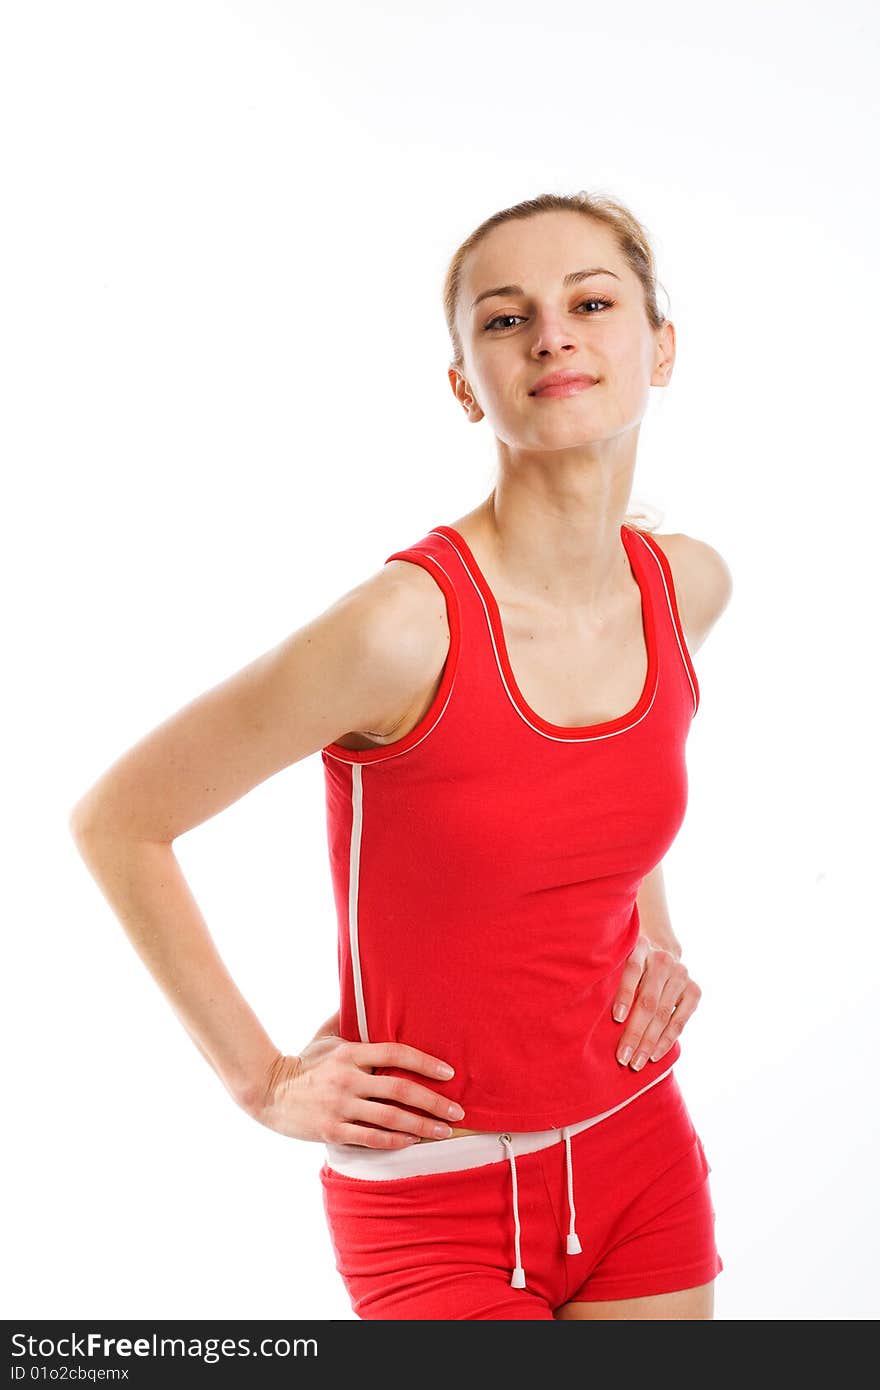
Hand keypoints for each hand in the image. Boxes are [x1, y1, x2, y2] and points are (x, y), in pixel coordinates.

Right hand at [245, 1010, 463, 1147]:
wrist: (268, 1092)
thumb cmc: (304, 1061)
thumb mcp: (325, 1035)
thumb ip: (348, 1017)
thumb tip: (367, 993)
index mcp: (350, 1053)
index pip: (395, 1054)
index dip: (425, 1062)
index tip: (449, 1073)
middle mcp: (347, 1079)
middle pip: (400, 1090)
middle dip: (434, 1102)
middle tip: (457, 1111)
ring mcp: (340, 1106)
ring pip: (390, 1118)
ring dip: (422, 1126)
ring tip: (443, 1130)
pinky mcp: (332, 1130)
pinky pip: (371, 1139)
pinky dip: (395, 1141)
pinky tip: (412, 1142)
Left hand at [611, 934, 700, 1070]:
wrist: (662, 951)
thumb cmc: (629, 963)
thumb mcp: (618, 959)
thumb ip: (608, 975)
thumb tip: (582, 1006)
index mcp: (640, 947)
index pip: (632, 971)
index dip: (625, 995)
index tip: (617, 1018)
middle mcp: (663, 960)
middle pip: (648, 1000)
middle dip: (634, 1032)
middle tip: (622, 1057)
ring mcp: (681, 974)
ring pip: (663, 1014)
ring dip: (649, 1042)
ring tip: (636, 1063)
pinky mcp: (694, 990)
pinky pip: (680, 1020)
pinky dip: (667, 1040)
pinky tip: (654, 1055)